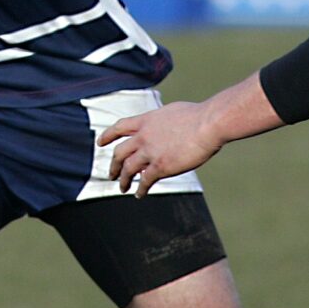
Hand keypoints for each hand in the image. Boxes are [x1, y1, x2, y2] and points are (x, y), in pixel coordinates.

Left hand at [99, 101, 224, 197]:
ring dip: (124, 180)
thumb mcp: (172, 112)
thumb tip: (161, 127)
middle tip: (112, 174)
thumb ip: (161, 122)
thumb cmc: (198, 116)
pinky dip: (140, 189)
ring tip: (122, 188)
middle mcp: (143, 136)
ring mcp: (150, 152)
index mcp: (146, 120)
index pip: (119, 127)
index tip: (100, 143)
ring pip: (128, 169)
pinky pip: (145, 181)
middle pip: (119, 152)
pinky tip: (140, 194)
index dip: (108, 136)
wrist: (208, 124)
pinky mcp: (161, 166)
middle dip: (114, 165)